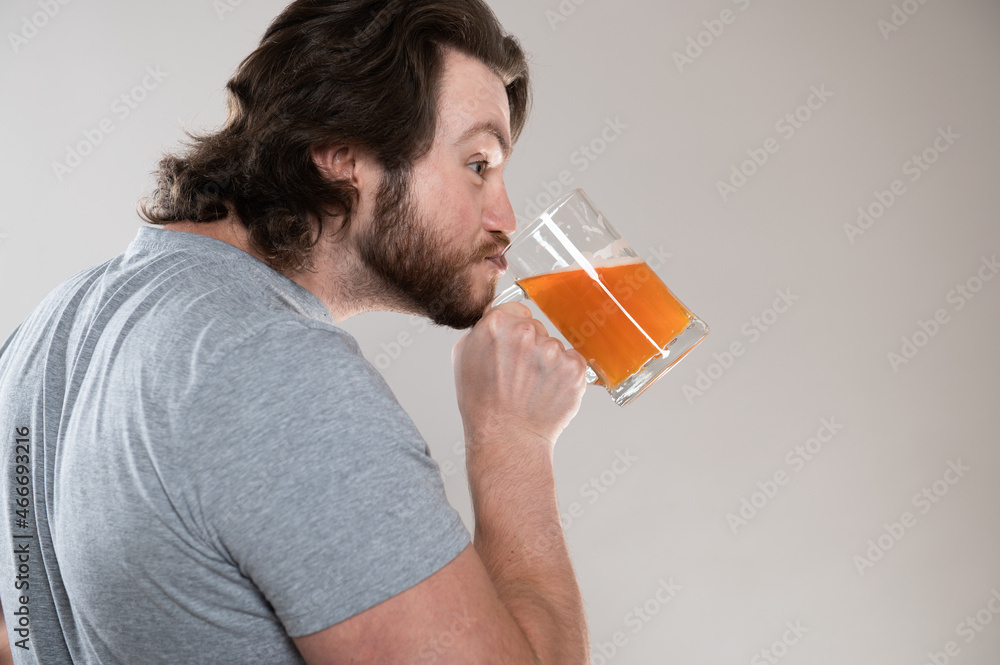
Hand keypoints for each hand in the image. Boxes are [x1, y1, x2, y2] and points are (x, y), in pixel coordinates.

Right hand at [452, 302, 586, 450]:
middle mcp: (526, 333)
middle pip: (535, 328)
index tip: (510, 350)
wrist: (507, 438)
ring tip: (531, 388)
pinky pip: (571, 361)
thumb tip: (494, 316)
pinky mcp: (574, 368)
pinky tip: (546, 392)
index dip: (512, 333)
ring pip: (553, 347)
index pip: (516, 311)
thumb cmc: (482, 404)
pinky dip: (563, 376)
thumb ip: (481, 330)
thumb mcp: (464, 358)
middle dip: (530, 348)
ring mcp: (552, 350)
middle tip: (518, 375)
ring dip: (547, 363)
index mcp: (496, 324)